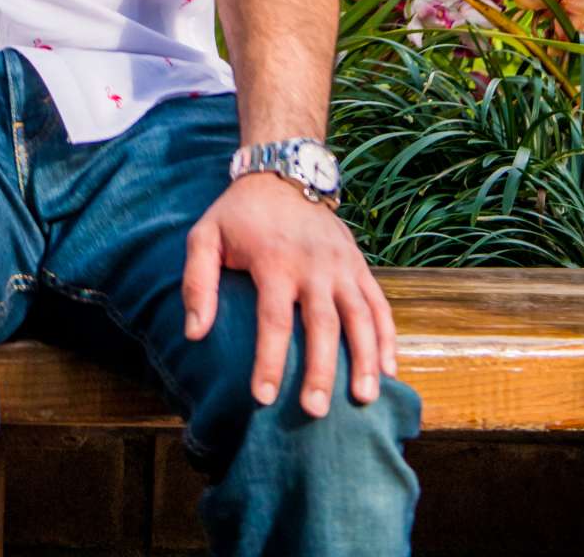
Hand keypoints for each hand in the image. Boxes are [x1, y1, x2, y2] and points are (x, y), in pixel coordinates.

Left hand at [182, 173, 396, 417]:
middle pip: (322, 324)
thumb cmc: (239, 214)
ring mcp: (341, 265)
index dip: (269, 361)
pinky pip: (380, 304)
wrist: (283, 171)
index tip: (263, 398)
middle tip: (316, 412)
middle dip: (321, 370)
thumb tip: (194, 334)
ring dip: (365, 359)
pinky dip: (388, 338)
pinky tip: (389, 372)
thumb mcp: (205, 236)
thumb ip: (198, 282)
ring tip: (365, 399)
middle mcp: (313, 264)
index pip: (273, 318)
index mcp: (274, 260)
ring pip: (361, 317)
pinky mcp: (359, 265)